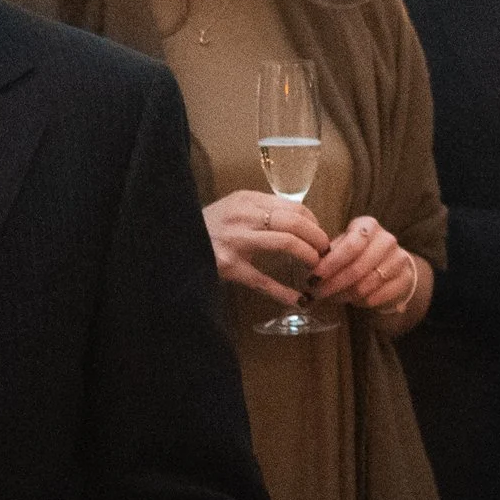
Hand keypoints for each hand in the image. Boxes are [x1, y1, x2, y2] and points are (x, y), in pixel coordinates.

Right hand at [204, 190, 329, 305]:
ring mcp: (235, 240)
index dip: (314, 222)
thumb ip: (261, 210)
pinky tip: (298, 299)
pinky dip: (283, 292)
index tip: (319, 234)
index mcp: (247, 200)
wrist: (174, 242)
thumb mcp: (234, 209)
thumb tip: (299, 221)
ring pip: (285, 242)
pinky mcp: (228, 266)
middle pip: (295, 222)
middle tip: (325, 251)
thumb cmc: (209, 227)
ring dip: (308, 255)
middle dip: (317, 238)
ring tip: (316, 266)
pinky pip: (262, 280)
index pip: (294, 207)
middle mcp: (243, 216)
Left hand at [310, 214, 420, 320]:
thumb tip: (308, 268)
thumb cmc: (357, 254)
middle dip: (333, 284)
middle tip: (316, 294)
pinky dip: (360, 302)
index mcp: (368, 226)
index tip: (313, 277)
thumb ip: (327, 255)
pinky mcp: (406, 278)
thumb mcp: (341, 247)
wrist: (389, 266)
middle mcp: (387, 239)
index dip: (331, 263)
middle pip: (358, 267)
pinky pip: (377, 296)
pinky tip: (351, 301)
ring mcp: (400, 258)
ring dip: (344, 295)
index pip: (352, 244)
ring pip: (367, 285)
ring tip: (331, 298)